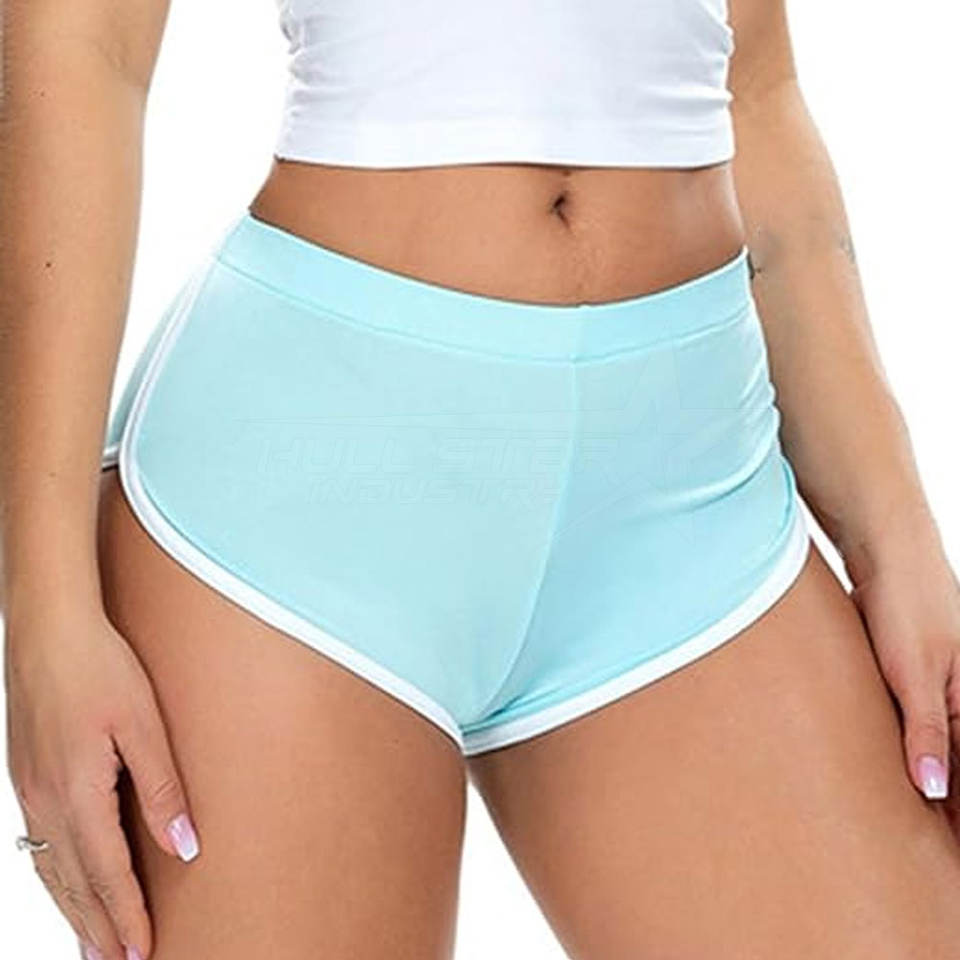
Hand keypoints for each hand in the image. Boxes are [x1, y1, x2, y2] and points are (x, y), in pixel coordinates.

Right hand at [4, 598, 198, 959]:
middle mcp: (45, 801)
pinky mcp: (26, 775)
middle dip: (97, 928)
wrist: (47, 629)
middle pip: (72, 883)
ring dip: (73, 910)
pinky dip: (55, 876)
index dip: (126, 916)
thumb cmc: (99, 667)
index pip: (106, 874)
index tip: (142, 953)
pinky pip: (38, 843)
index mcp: (77, 792)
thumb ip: (163, 788)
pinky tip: (65, 881)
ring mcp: (29, 790)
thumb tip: (184, 847)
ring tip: (92, 944)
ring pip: (50, 868)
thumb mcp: (143, 724)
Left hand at [846, 516, 959, 829]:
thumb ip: (926, 732)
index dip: (958, 821)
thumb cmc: (906, 606)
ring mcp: (940, 694)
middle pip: (958, 774)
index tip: (946, 864)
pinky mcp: (913, 683)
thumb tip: (934, 791)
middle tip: (924, 857)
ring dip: (929, 786)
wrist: (887, 554)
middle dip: (946, 809)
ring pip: (939, 755)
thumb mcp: (914, 673)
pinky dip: (911, 757)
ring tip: (906, 831)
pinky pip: (918, 731)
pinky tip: (894, 780)